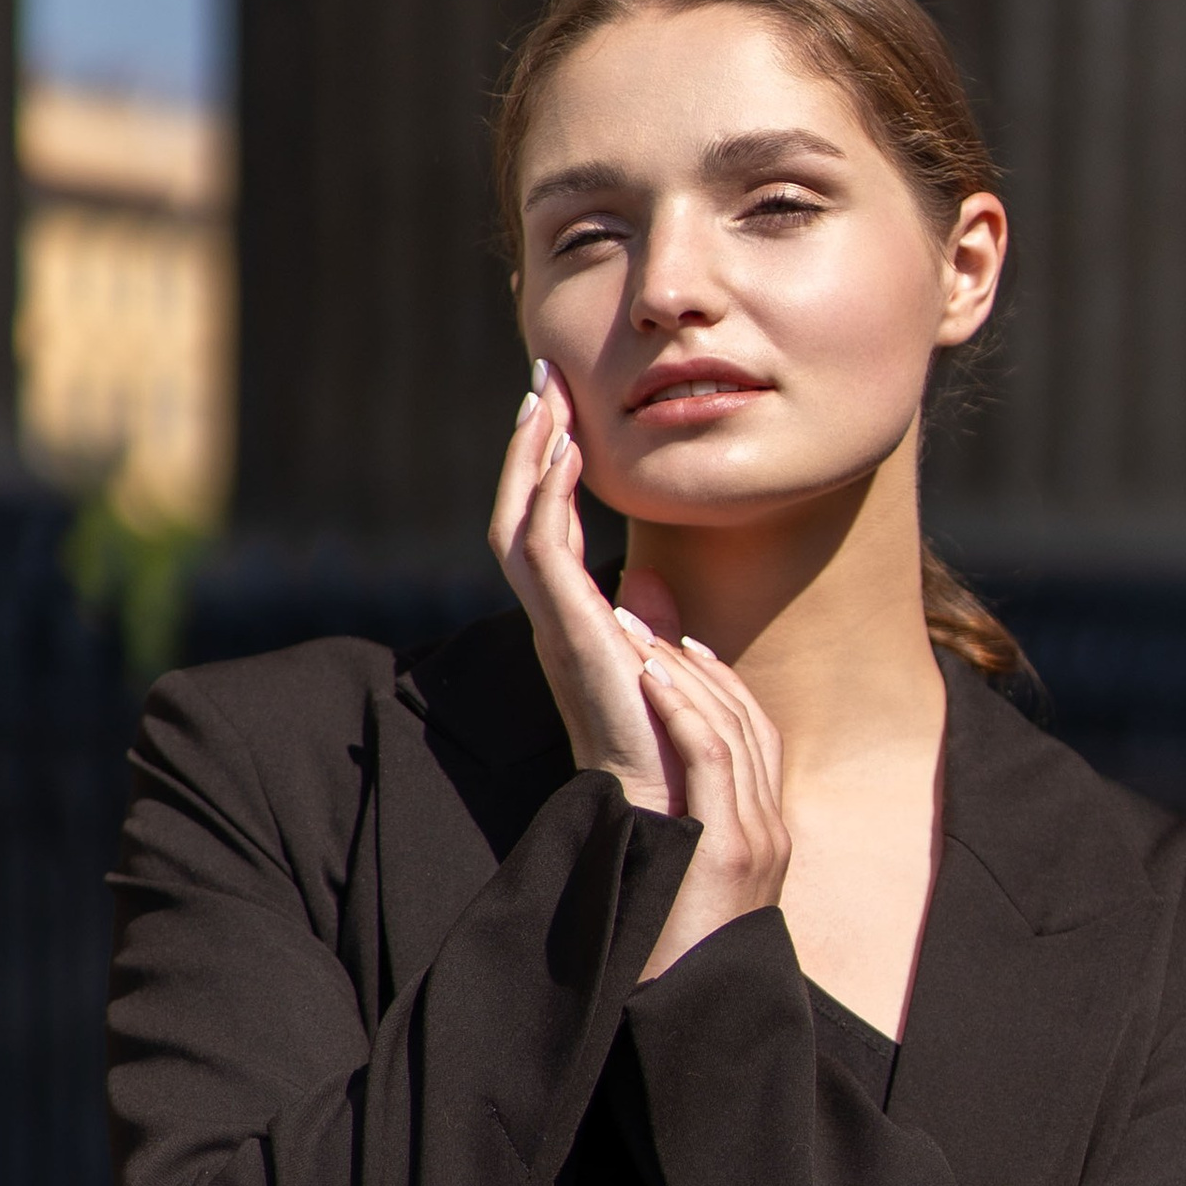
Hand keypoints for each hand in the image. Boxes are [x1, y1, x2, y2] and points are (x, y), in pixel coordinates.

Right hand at [490, 367, 674, 813]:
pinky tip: (566, 450)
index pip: (548, 528)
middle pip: (520, 511)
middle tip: (544, 380)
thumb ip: (649, 621)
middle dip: (530, 445)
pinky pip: (540, 546)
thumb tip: (648, 581)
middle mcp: (551, 616)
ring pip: (517, 519)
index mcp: (571, 621)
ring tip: (545, 398)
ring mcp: (552, 621)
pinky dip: (547, 494)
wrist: (662, 806)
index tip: (564, 413)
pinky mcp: (564, 627)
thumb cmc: (668, 747)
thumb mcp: (661, 665)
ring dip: (530, 456)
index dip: (549, 470)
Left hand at [629, 630, 791, 979]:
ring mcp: (758, 839)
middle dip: (696, 664)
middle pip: (747, 719)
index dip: (715, 684)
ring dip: (682, 674)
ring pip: (734, 727)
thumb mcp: (682, 893)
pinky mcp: (733, 852)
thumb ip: (675, 840)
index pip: (752, 735)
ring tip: (637, 632)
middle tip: (645, 617)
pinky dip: (686, 711)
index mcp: (764, 836)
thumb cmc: (670, 965)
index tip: (675, 646)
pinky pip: (718, 760)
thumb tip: (641, 804)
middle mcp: (771, 829)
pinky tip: (653, 678)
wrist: (696, 1025)